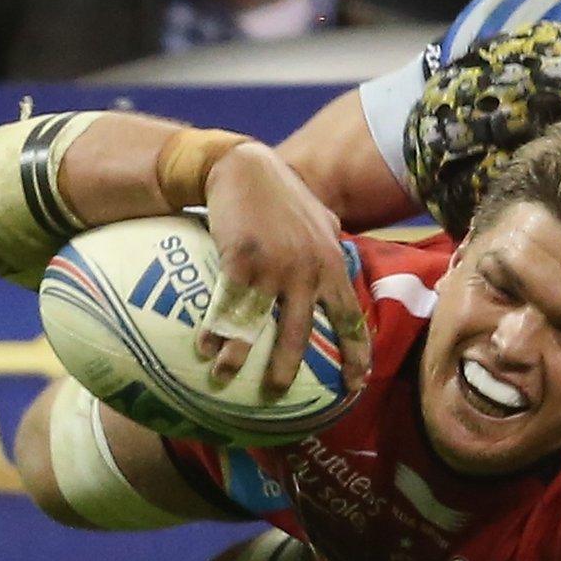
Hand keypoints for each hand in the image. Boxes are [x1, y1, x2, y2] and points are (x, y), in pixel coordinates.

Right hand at [197, 144, 370, 394]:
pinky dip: (214, 327)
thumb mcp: (320, 219)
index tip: (356, 384)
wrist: (244, 167)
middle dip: (289, 366)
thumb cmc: (282, 195)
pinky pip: (226, 302)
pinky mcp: (241, 258)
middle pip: (302, 331)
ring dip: (239, 354)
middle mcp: (307, 270)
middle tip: (278, 394)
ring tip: (224, 376)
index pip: (350, 317)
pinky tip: (203, 346)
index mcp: (332, 264)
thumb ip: (333, 245)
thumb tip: (347, 263)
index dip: (355, 354)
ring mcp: (274, 266)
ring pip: (258, 322)